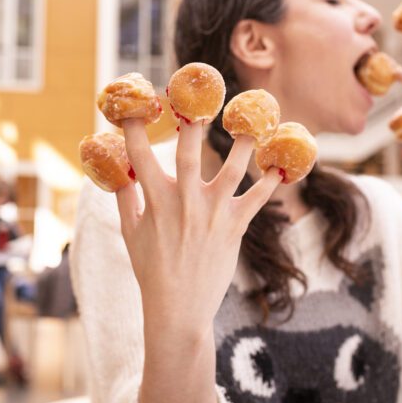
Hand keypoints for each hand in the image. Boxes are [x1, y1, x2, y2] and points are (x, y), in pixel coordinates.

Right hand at [116, 118, 281, 338]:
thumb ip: (127, 199)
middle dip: (193, 119)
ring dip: (245, 141)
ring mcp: (212, 213)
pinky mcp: (235, 227)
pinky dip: (271, 181)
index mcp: (155, 199)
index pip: (140, 153)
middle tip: (198, 94)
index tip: (133, 104)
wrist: (178, 308)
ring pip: (233, 168)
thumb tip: (121, 172)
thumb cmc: (151, 269)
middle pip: (190, 150)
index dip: (134, 125)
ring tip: (254, 119)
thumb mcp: (131, 233)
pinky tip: (280, 163)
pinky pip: (258, 198)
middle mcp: (184, 200)